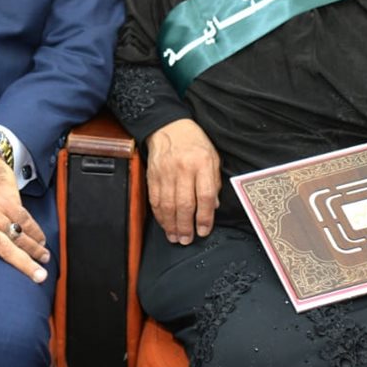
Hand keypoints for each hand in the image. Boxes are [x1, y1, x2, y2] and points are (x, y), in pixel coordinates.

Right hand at [145, 119, 219, 244]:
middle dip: (186, 226)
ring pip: (168, 205)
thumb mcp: (212, 158)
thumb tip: (214, 207)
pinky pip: (155, 200)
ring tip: (175, 237)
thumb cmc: (194, 143)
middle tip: (187, 240)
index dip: (205, 217)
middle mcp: (183, 168)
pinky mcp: (153, 175)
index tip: (203, 230)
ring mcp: (166, 172)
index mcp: (202, 163)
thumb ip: (214, 182)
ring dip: (171, 225)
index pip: (205, 196)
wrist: (169, 127)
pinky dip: (159, 215)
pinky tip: (164, 224)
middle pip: (185, 203)